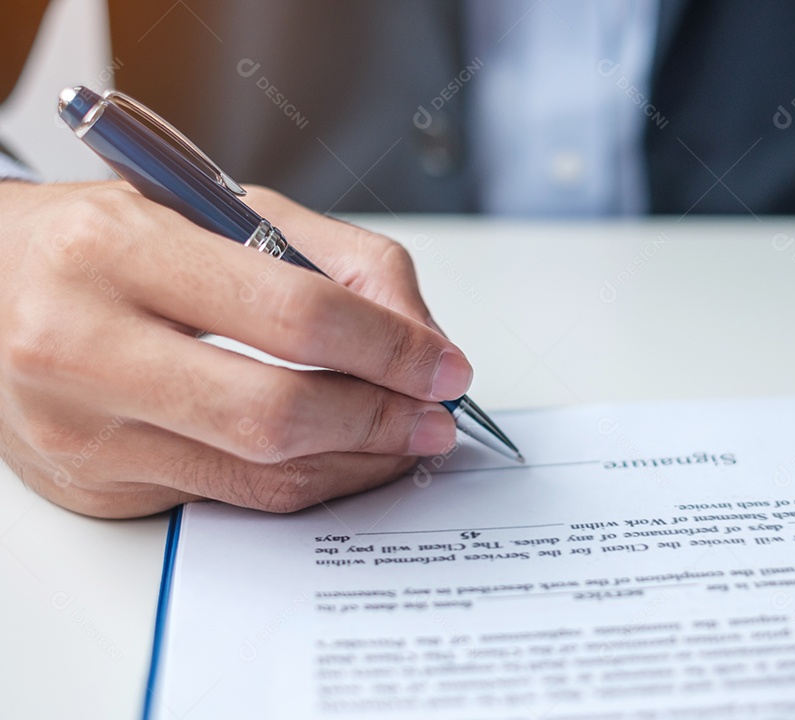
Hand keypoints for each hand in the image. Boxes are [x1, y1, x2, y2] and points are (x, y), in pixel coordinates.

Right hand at [0, 181, 470, 517]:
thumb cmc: (106, 243)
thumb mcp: (220, 211)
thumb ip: (337, 263)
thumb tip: (420, 340)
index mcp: (117, 251)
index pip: (295, 315)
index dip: (390, 349)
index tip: (444, 367)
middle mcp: (84, 347)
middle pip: (278, 415)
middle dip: (382, 421)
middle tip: (435, 416)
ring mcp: (83, 432)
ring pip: (261, 475)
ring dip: (357, 462)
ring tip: (403, 438)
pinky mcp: (95, 488)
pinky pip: (231, 499)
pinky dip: (304, 481)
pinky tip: (340, 455)